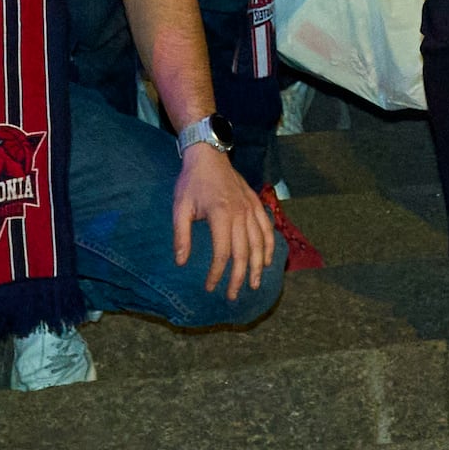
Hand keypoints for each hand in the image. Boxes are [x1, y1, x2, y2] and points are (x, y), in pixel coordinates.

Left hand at [168, 132, 282, 293]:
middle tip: (232, 296)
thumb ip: (181, 236)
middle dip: (238, 277)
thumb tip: (181, 262)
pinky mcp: (256, 203)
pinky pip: (267, 228)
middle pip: (243, 252)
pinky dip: (269, 246)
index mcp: (220, 214)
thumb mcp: (179, 207)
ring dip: (257, 266)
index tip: (210, 287)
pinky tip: (267, 260)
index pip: (222, 253)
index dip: (217, 273)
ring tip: (254, 285)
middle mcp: (239, 213)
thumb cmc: (191, 182)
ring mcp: (250, 208)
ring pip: (259, 243)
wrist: (208, 153)